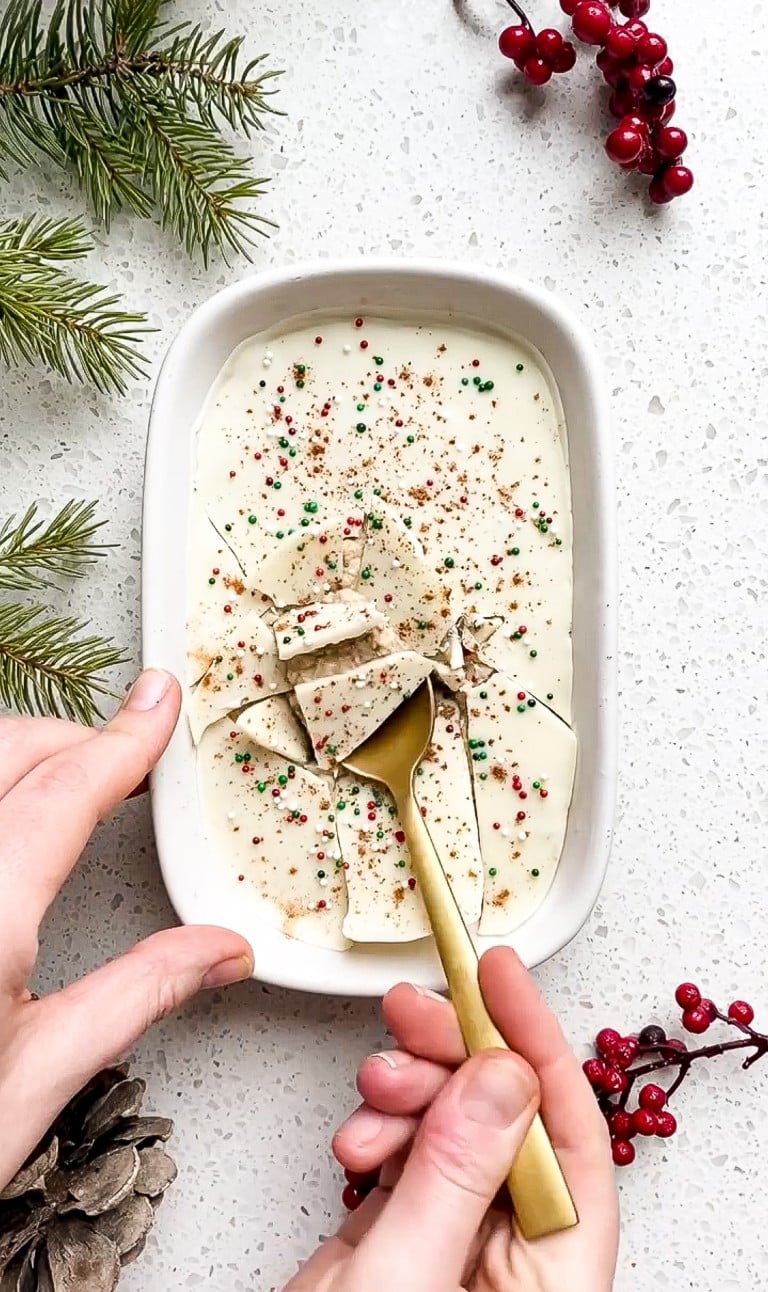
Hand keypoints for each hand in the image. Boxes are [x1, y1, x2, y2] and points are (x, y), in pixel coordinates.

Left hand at [0, 669, 252, 1190]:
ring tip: (66, 777)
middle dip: (71, 738)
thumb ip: (139, 993)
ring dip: (19, 755)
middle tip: (124, 755)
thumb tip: (220, 951)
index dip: (124, 740)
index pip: (67, 789)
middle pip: (7, 751)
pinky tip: (8, 816)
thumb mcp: (42, 1075)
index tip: (157, 706)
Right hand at [287, 948, 617, 1289]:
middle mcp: (513, 1261)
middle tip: (414, 1011)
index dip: (539, 1045)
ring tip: (373, 1092)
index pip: (573, 1141)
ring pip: (456, 1125)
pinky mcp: (406, 1238)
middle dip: (459, 1055)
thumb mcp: (403, 1281)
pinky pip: (411, 1151)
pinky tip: (359, 1135)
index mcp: (551, 1285)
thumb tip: (503, 1073)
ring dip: (411, 1090)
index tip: (497, 976)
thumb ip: (456, 1175)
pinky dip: (382, 1124)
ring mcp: (458, 1246)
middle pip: (511, 1121)